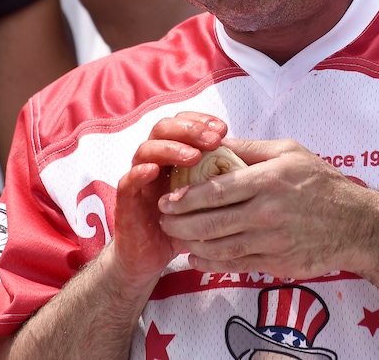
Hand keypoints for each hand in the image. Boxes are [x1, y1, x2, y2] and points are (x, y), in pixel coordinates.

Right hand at [110, 112, 227, 289]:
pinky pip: (128, 180)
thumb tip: (252, 161)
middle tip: (213, 140)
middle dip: (189, 130)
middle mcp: (154, 161)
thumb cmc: (183, 225)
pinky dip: (140, 172)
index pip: (182, 123)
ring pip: (146, 149)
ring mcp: (138, 179)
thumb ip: (221, 178)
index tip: (222, 129)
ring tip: (193, 157)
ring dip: (170, 149)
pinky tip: (154, 171)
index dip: (201, 121)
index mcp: (173, 155)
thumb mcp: (207, 199)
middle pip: (164, 128)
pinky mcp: (126, 201)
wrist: (149, 258)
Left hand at [158, 136, 368, 278]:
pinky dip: (212, 264)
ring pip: (219, 246)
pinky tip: (197, 259)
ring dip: (192, 244)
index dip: (186, 197)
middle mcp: (266, 212)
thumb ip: (250, 149)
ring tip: (176, 237)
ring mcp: (270, 241)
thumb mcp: (290, 152)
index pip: (216, 191)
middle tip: (163, 220)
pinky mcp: (276, 263)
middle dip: (180, 223)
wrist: (355, 224)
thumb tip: (215, 142)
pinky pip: (235, 265)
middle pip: (211, 222)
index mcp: (268, 181)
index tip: (167, 199)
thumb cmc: (322, 183)